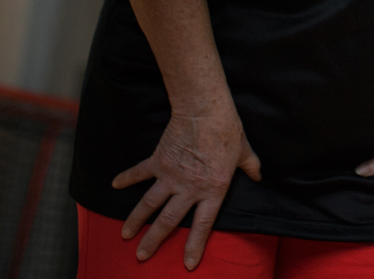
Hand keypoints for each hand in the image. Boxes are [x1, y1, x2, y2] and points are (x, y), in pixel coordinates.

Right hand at [111, 102, 261, 268]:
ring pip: (149, 204)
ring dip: (136, 220)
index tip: (188, 264)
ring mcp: (171, 176)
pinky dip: (127, 178)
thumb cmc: (228, 131)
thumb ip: (251, 167)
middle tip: (142, 256)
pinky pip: (140, 172)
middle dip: (154, 241)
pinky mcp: (159, 160)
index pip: (203, 225)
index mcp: (213, 190)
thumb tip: (258, 175)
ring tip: (126, 235)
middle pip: (168, 221)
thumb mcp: (245, 152)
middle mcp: (190, 188)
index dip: (195, 246)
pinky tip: (115, 184)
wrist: (205, 111)